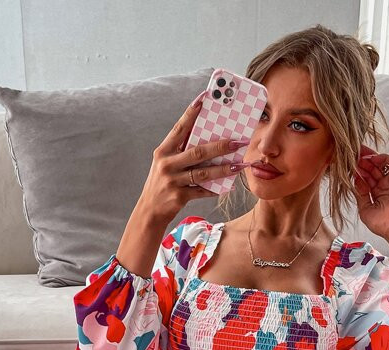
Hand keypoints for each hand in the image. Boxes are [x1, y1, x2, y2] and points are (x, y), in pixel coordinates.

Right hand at [138, 93, 250, 224]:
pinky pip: (201, 191)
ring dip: (223, 169)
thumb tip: (206, 140)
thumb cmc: (162, 183)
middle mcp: (167, 164)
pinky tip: (227, 186)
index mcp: (163, 152)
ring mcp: (172, 181)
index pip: (179, 129)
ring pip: (203, 173)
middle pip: (197, 152)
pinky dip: (214, 190)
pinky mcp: (179, 197)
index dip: (191, 114)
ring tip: (238, 165)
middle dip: (219, 146)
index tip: (204, 100)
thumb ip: (180, 152)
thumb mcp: (165, 164)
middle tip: (237, 141)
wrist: (149, 210)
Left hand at [352, 144, 388, 238]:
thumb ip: (360, 194)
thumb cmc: (382, 223)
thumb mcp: (365, 208)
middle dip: (362, 162)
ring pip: (381, 164)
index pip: (366, 178)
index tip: (347, 166)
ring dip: (370, 158)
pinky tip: (373, 159)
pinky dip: (383, 158)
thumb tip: (355, 180)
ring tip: (359, 155)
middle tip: (352, 154)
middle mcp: (384, 186)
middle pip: (372, 169)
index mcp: (376, 194)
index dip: (358, 171)